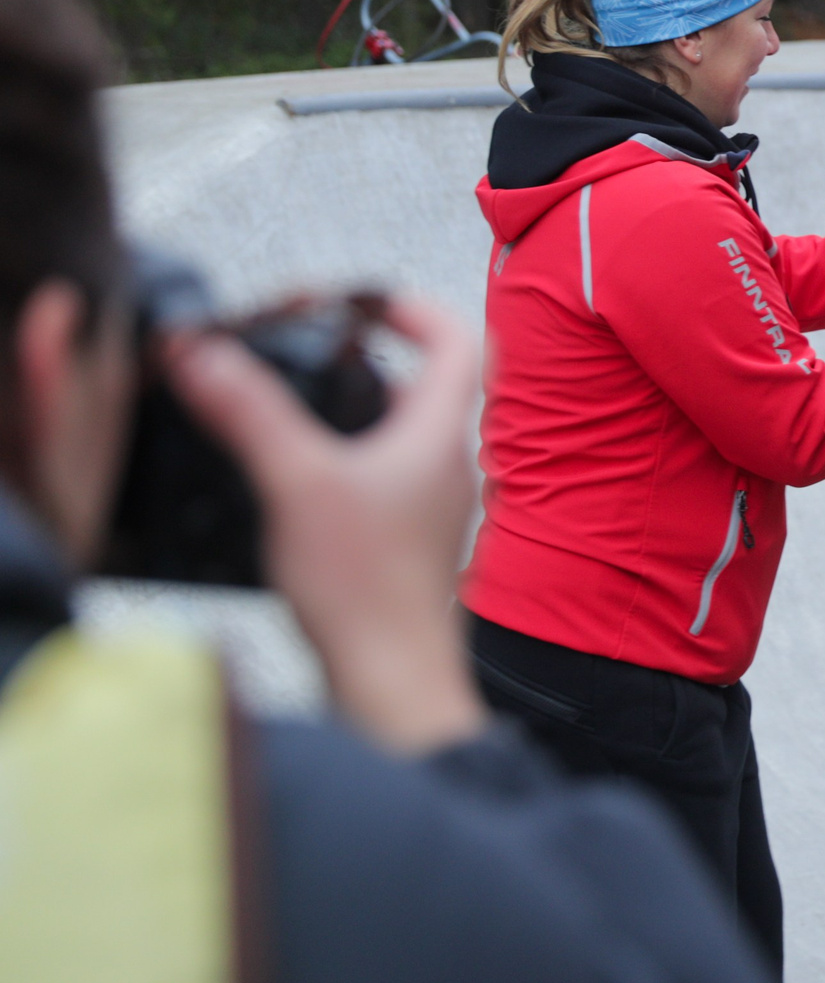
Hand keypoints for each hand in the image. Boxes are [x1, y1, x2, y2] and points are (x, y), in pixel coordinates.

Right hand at [164, 296, 488, 756]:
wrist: (390, 682)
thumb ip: (251, 412)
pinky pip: (384, 479)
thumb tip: (205, 352)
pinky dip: (345, 459)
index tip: (361, 300)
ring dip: (355, 408)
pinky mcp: (405, 544)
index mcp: (440, 436)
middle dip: (371, 355)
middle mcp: (448, 466)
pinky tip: (293, 477)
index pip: (460, 341)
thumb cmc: (366, 590)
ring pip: (403, 434)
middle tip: (315, 347)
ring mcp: (430, 507)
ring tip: (292, 404)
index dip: (415, 308)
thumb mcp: (296, 481)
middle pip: (430, 384)